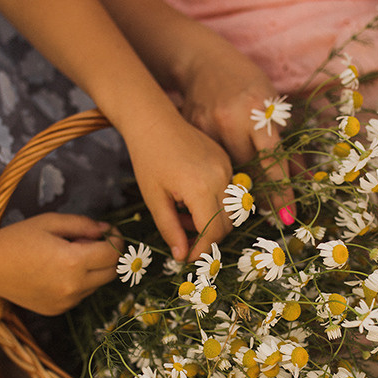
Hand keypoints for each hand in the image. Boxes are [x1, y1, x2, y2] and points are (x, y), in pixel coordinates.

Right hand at [0, 214, 122, 313]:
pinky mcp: (58, 310)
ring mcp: (66, 301)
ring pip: (96, 285)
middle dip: (109, 256)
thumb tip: (107, 230)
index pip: (113, 254)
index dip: (117, 240)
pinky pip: (80, 295)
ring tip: (68, 256)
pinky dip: (78, 283)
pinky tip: (57, 271)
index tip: (111, 233)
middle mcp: (74, 286)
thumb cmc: (17, 239)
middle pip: (111, 273)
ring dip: (93, 270)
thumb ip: (83, 224)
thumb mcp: (51, 222)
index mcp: (74, 262)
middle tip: (92, 242)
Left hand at [126, 111, 233, 261]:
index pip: (213, 232)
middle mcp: (221, 177)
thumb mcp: (155, 200)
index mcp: (201, 188)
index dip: (202, 249)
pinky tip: (188, 198)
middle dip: (207, 237)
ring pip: (229, 210)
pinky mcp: (227, 161)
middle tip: (182, 237)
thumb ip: (171, 230)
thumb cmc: (148, 159)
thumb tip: (182, 256)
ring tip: (182, 215)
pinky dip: (213, 204)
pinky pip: (228, 193)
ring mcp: (227, 168)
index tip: (187, 257)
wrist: (154, 121)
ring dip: (210, 221)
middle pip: (226, 224)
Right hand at [178, 34, 294, 220]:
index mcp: (258, 110)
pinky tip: (215, 171)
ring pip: (225, 170)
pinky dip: (214, 169)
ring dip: (235, 183)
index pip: (273, 159)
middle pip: (248, 170)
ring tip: (240, 190)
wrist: (202, 62)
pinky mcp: (190, 130)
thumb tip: (301, 179)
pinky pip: (206, 160)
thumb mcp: (271, 105)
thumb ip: (283, 143)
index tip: (287, 217)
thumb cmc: (245, 83)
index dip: (281, 191)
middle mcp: (232, 119)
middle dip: (258, 191)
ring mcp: (207, 125)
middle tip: (264, 209)